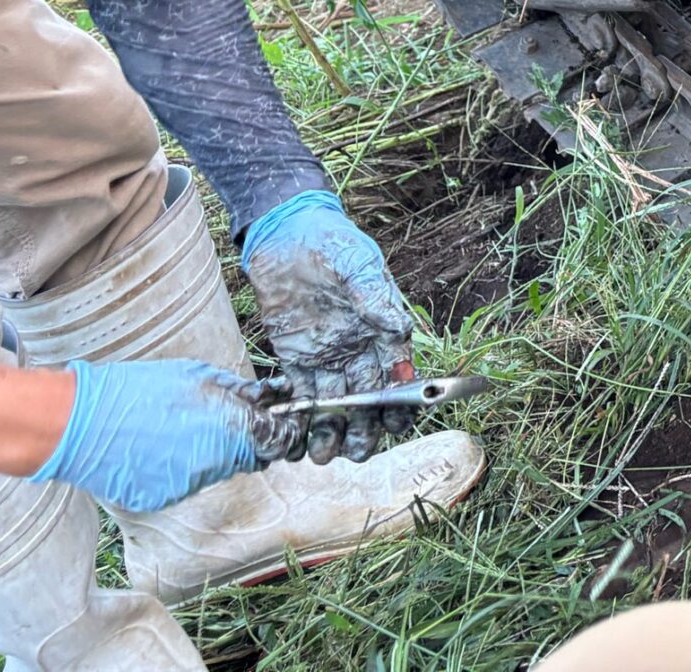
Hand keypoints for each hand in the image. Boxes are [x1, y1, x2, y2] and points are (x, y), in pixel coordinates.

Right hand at [28, 359, 279, 512]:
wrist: (81, 424)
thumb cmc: (139, 390)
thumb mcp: (197, 377)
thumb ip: (237, 392)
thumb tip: (266, 398)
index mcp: (228, 430)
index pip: (276, 440)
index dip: (282, 430)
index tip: (281, 423)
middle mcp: (214, 464)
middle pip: (246, 456)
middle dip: (243, 440)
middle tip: (219, 419)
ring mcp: (187, 486)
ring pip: (214, 470)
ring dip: (209, 453)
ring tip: (176, 430)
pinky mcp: (162, 500)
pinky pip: (184, 483)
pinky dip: (178, 468)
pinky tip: (156, 448)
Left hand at [241, 190, 417, 462]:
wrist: (288, 234)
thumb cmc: (333, 244)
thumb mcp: (358, 267)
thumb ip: (376, 300)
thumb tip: (402, 331)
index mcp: (382, 330)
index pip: (398, 375)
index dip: (401, 403)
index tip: (397, 425)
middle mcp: (358, 349)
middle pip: (368, 398)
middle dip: (366, 428)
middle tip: (358, 451)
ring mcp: (326, 356)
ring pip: (336, 405)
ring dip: (333, 432)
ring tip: (324, 455)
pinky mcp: (295, 357)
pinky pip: (300, 394)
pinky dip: (300, 417)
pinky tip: (297, 436)